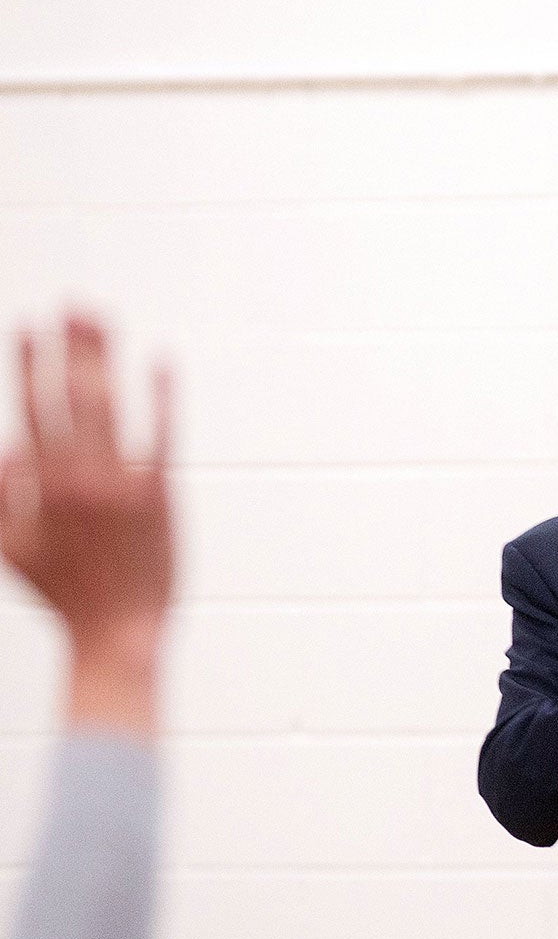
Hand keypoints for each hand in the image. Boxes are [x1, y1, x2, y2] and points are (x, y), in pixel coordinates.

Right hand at [1, 316, 175, 736]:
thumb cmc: (65, 593)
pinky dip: (160, 393)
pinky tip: (159, 360)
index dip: (29, 365)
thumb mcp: (12, 549)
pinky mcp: (159, 493)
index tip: (27, 326)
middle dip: (67, 347)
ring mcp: (120, 482)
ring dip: (102, 356)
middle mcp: (77, 477)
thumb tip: (5, 449)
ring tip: (100, 318)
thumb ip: (1, 498)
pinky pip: (160, 432)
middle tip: (71, 304)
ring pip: (109, 404)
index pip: (30, 409)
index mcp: (38, 487)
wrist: (117, 634)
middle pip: (69, 395)